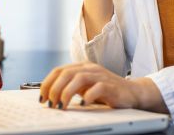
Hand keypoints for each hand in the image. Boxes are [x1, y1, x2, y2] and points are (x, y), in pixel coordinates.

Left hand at [38, 61, 166, 112]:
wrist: (132, 93)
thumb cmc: (107, 91)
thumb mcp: (85, 87)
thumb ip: (71, 87)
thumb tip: (50, 96)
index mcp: (82, 67)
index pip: (59, 70)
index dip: (47, 83)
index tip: (42, 98)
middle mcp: (90, 68)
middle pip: (66, 73)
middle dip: (54, 89)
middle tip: (50, 103)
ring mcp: (101, 76)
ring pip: (79, 78)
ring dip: (66, 92)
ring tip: (61, 106)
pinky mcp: (110, 86)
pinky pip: (97, 88)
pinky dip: (87, 96)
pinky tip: (83, 105)